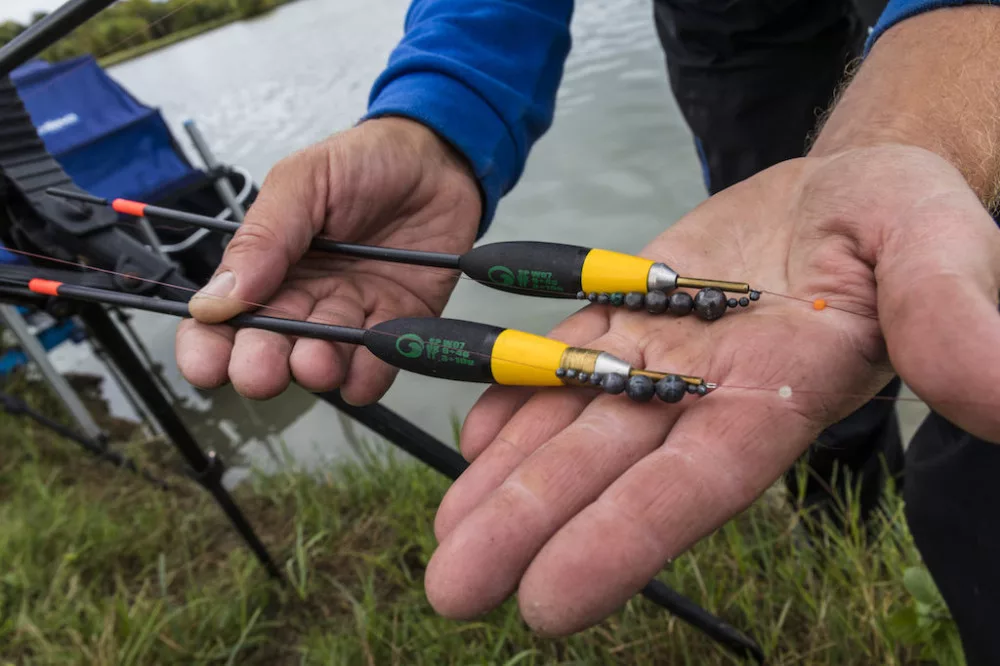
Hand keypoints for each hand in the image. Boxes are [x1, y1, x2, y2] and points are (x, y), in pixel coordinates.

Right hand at [174, 117, 480, 403]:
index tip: (207, 364)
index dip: (208, 349)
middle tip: (262, 369)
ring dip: (315, 371)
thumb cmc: (364, 163)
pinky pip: (376, 368)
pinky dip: (368, 377)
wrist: (438, 157)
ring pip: (321, 364)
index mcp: (267, 266)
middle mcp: (303, 300)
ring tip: (318, 361)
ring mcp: (350, 316)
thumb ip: (263, 238)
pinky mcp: (396, 325)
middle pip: (267, 352)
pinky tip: (362, 370)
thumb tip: (215, 299)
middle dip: (259, 367)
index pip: (221, 321)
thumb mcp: (302, 183)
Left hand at [423, 145, 999, 634]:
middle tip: (454, 590)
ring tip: (447, 533)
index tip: (548, 603)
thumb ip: (951, 315)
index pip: (696, 479)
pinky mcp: (628, 313)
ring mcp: (659, 355)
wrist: (842, 188)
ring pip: (571, 421)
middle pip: (608, 467)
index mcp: (781, 391)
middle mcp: (707, 391)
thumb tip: (995, 394)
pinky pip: (564, 359)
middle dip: (530, 525)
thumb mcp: (938, 245)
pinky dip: (517, 395)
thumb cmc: (901, 217)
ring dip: (506, 477)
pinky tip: (473, 432)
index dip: (624, 538)